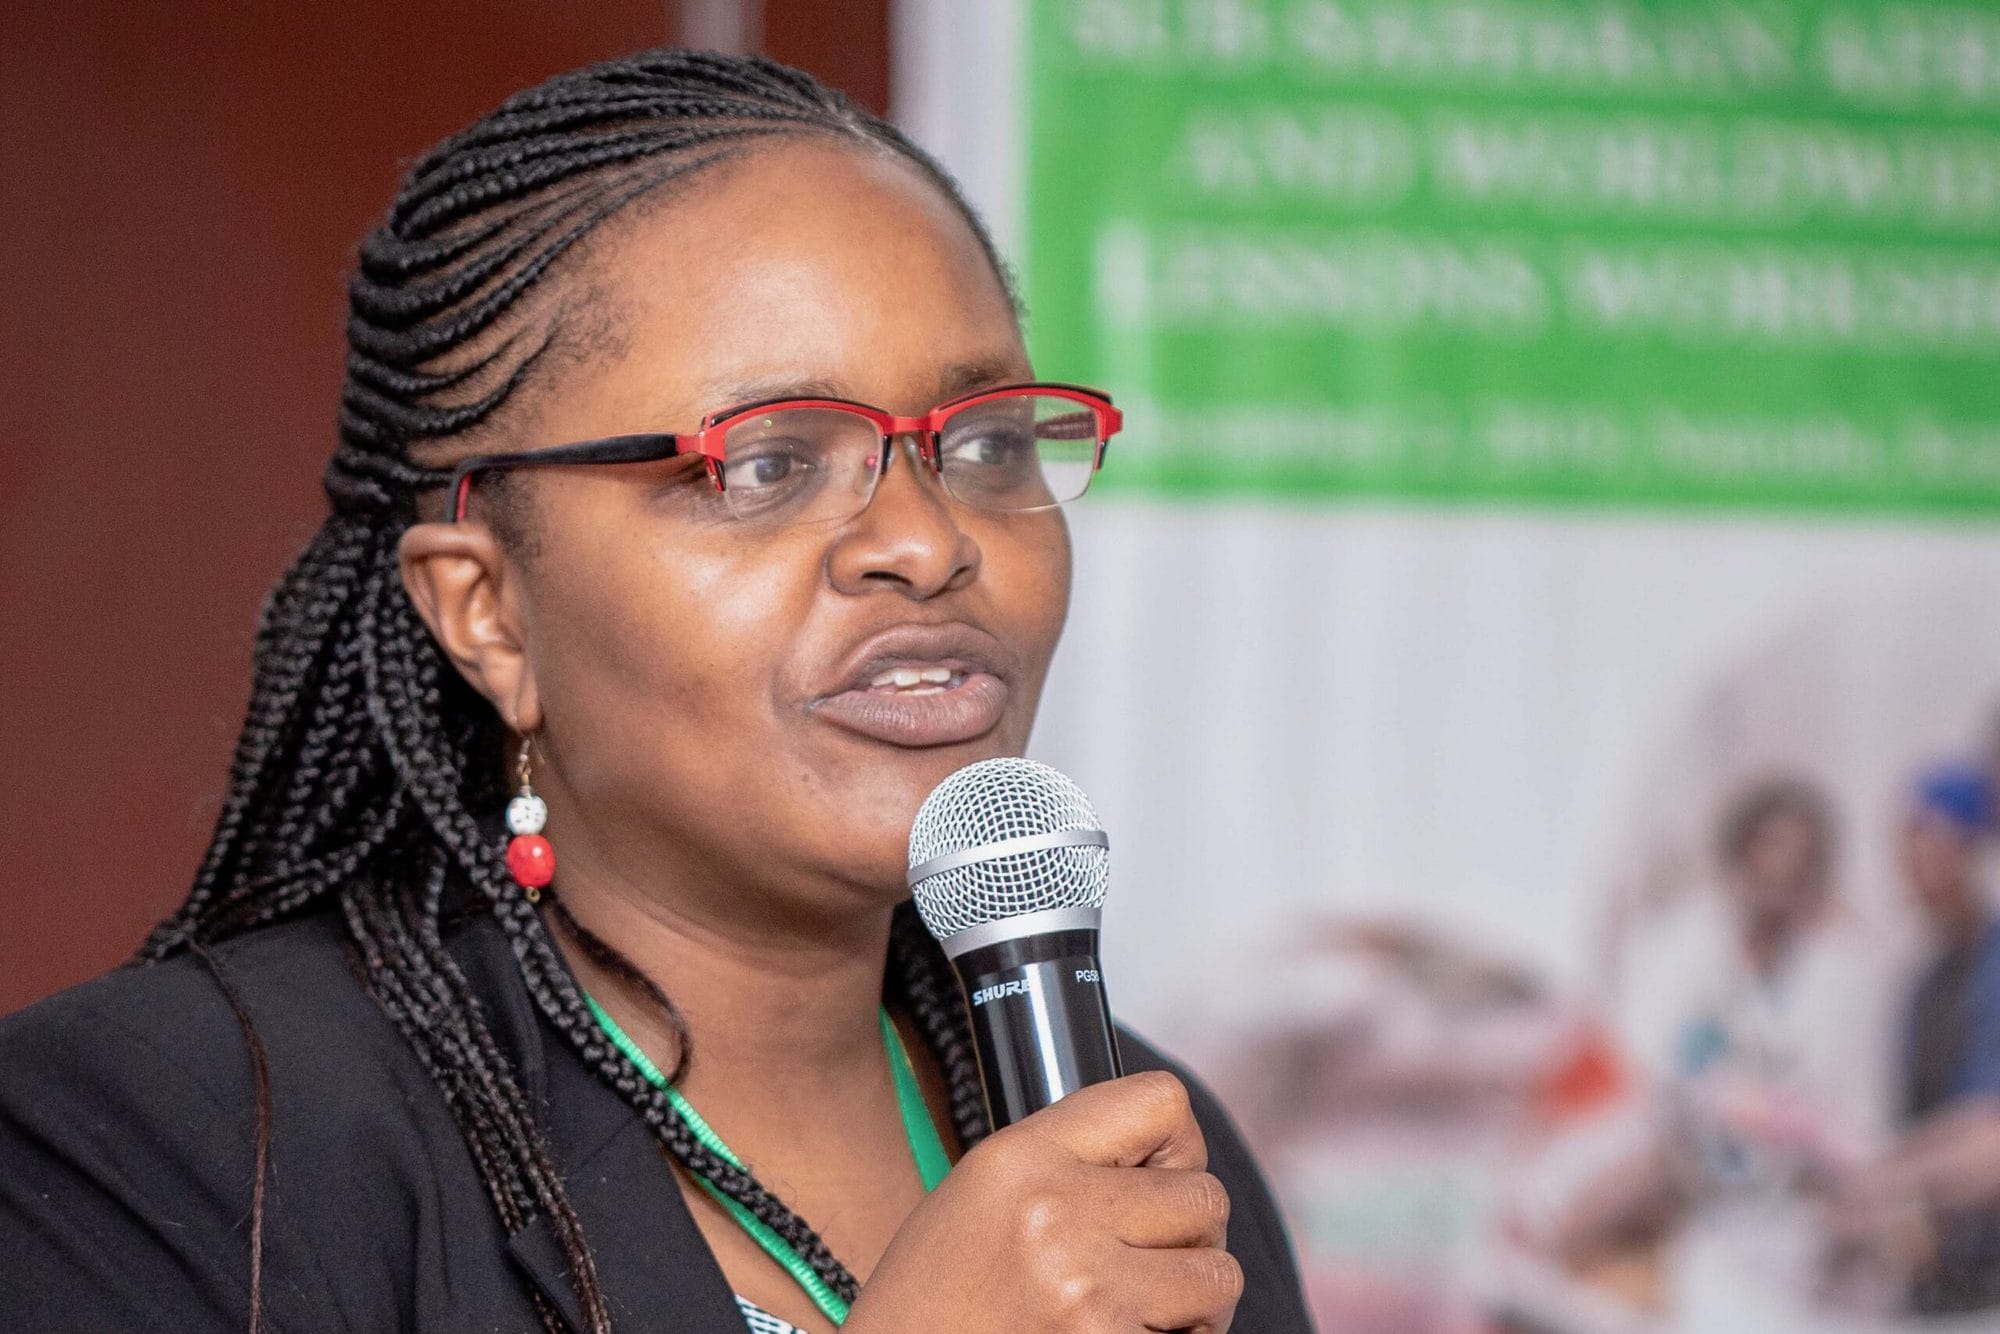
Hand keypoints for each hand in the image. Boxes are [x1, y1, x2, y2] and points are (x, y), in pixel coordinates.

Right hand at [845, 1070, 1241, 1331]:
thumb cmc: (933, 1302)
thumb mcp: (977, 1196)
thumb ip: (1065, 1163)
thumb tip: (1170, 1159)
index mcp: (1020, 1159)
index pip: (1161, 1103)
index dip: (1176, 1145)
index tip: (1158, 1177)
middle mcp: (1057, 1214)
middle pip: (1205, 1196)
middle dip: (1188, 1233)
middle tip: (1143, 1262)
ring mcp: (1088, 1291)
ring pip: (1218, 1274)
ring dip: (1192, 1297)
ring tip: (1137, 1309)